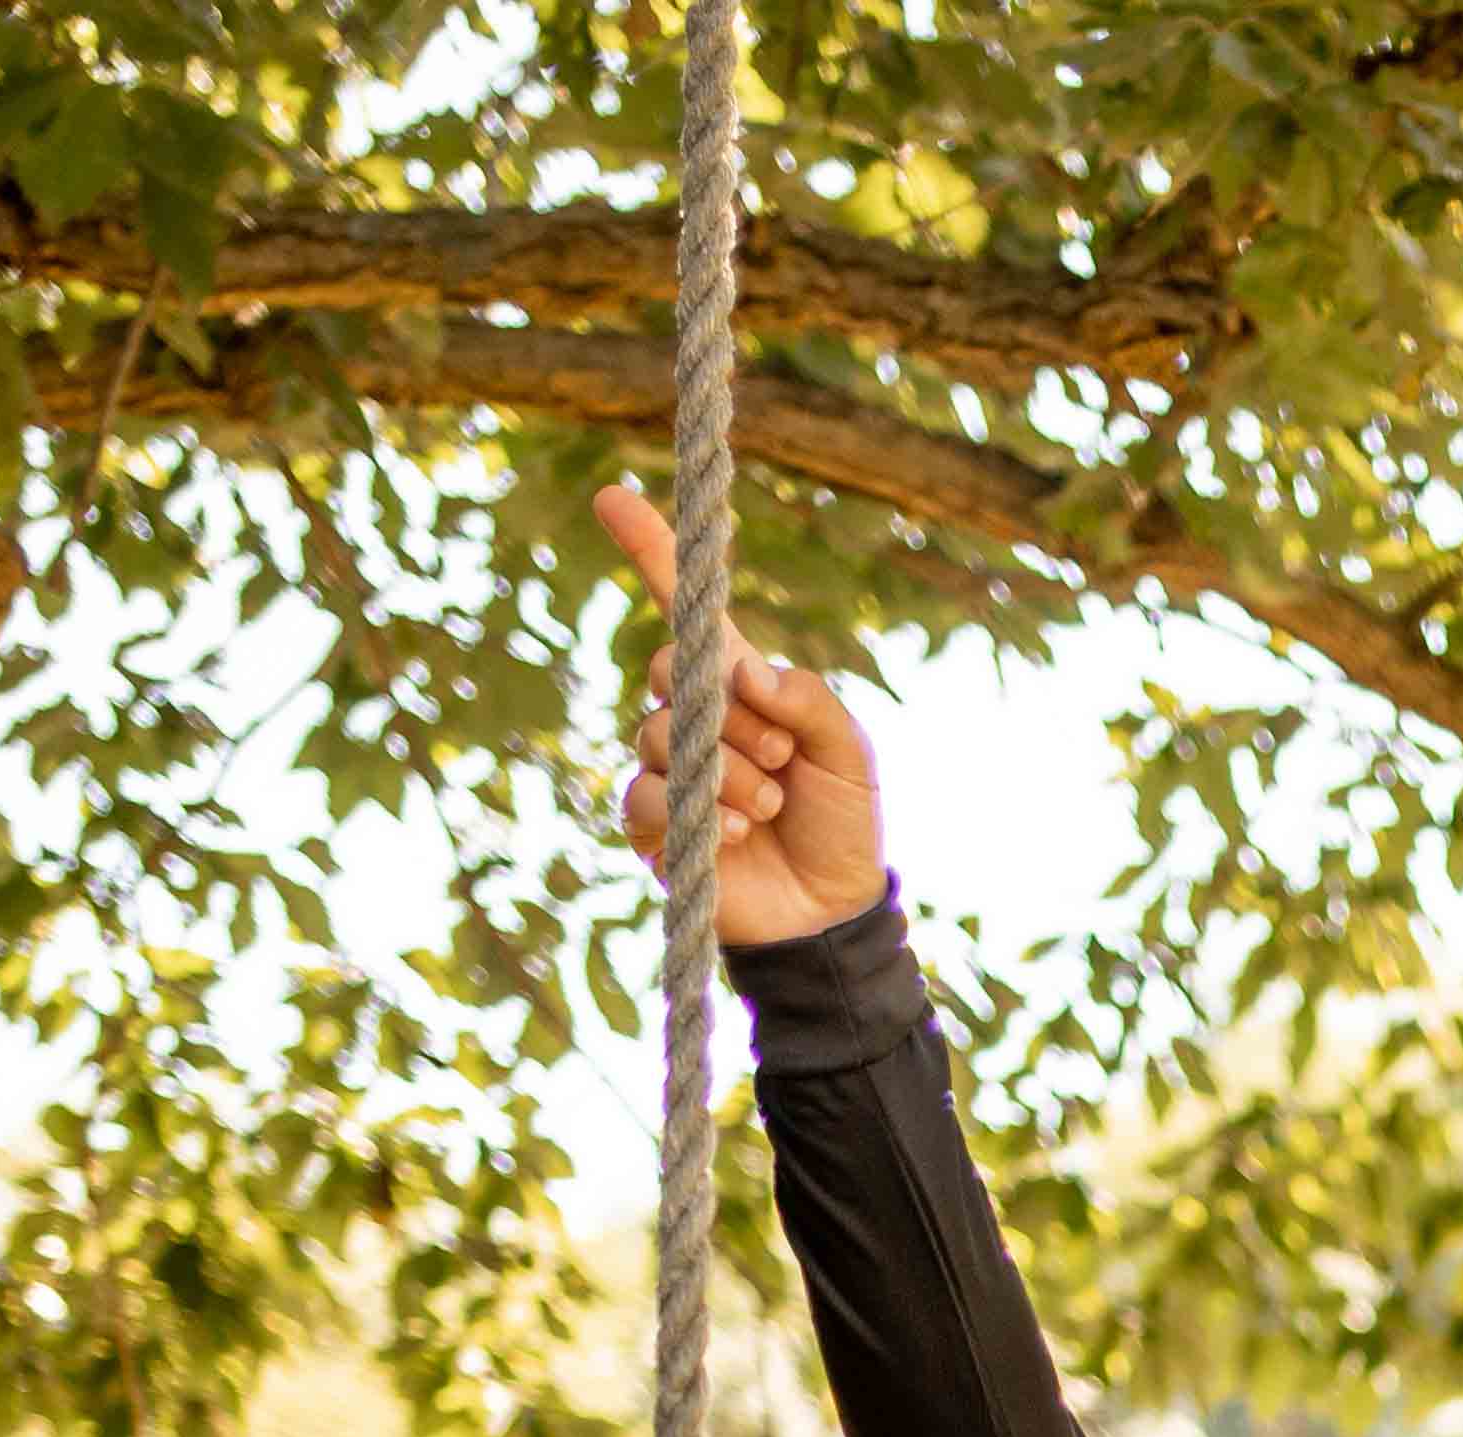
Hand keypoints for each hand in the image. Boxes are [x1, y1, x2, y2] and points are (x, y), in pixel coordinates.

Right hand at [592, 483, 886, 947]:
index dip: (650, 549)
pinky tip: (738, 835)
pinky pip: (645, 796)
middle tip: (782, 756)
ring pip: (660, 733)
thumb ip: (809, 700)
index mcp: (739, 684)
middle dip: (731, 709)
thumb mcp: (850, 752)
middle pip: (669, 668)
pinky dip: (699, 812)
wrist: (831, 914)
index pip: (684, 605)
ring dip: (728, 770)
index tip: (612, 495)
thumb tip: (744, 669)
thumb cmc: (843, 823)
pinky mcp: (651, 825)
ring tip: (771, 807)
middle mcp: (692, 716)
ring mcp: (665, 769)